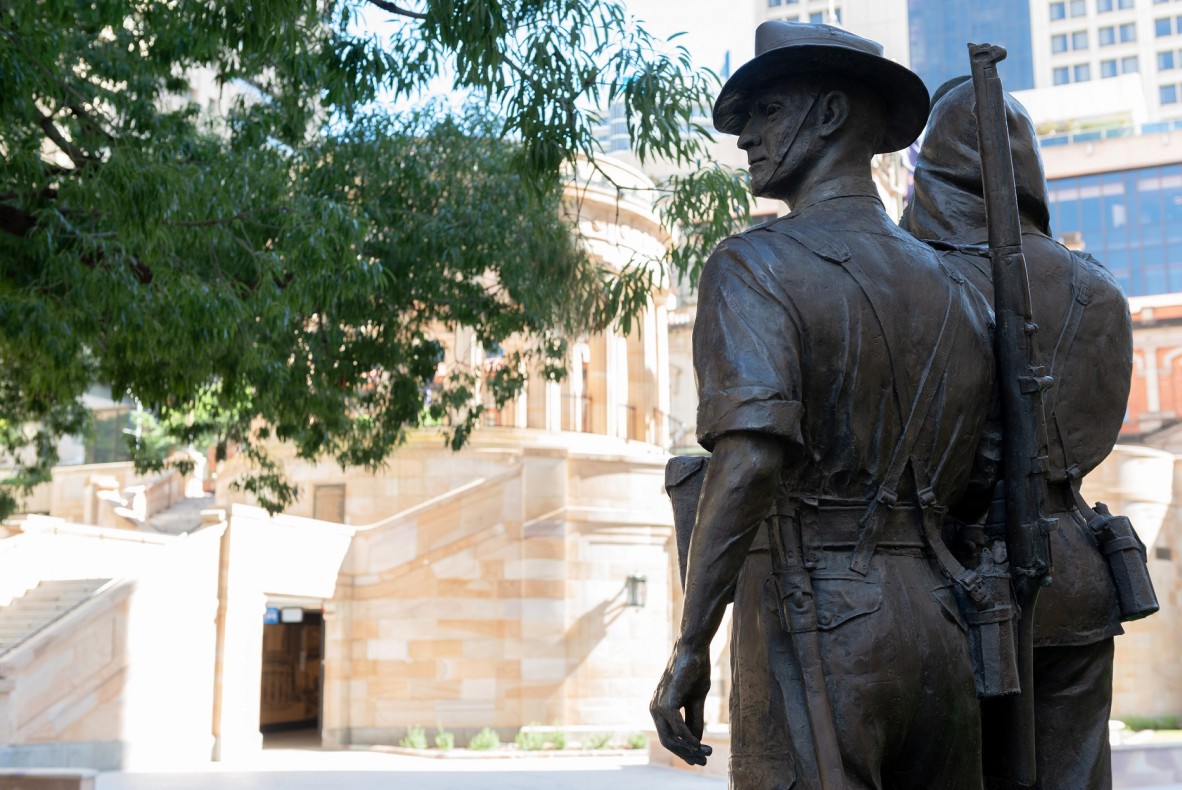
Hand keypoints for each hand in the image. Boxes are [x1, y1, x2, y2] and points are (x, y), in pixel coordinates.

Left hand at [650, 642, 712, 765]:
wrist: (693, 650)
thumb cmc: (694, 671)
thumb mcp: (695, 700)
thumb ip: (693, 720)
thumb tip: (696, 742)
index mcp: (659, 708)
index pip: (669, 736)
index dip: (684, 749)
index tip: (700, 757)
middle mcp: (654, 708)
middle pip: (667, 741)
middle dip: (686, 753)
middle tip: (704, 761)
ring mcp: (658, 706)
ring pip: (671, 738)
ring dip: (689, 749)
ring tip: (706, 754)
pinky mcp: (666, 703)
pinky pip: (677, 728)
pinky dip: (689, 738)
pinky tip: (700, 744)